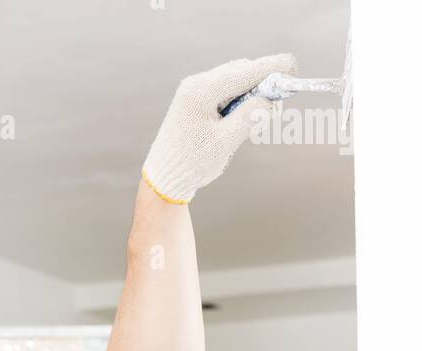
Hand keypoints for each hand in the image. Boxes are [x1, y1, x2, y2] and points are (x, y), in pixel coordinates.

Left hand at [141, 53, 297, 203]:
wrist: (164, 179)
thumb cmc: (191, 164)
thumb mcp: (226, 142)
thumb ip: (250, 116)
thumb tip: (269, 99)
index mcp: (201, 92)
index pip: (244, 72)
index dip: (271, 68)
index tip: (292, 66)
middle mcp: (195, 85)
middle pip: (239, 72)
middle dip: (262, 82)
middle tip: (278, 102)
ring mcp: (193, 92)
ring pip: (232, 81)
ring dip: (250, 93)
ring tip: (258, 117)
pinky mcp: (194, 101)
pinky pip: (223, 92)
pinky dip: (237, 100)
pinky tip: (242, 117)